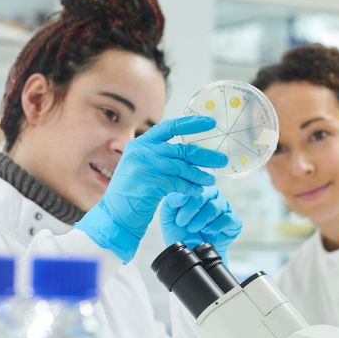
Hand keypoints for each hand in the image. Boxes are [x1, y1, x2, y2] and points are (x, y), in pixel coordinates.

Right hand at [75, 116, 227, 262]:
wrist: (116, 215)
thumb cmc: (133, 192)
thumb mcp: (144, 167)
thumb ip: (162, 156)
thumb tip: (191, 152)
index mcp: (141, 143)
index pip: (170, 127)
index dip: (192, 124)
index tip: (210, 122)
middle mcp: (142, 151)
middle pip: (182, 149)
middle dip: (205, 155)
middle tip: (222, 159)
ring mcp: (145, 166)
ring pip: (183, 168)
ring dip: (200, 175)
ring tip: (211, 180)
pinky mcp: (151, 183)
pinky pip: (179, 184)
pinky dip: (190, 188)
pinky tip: (197, 191)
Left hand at [160, 187, 241, 255]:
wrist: (190, 252)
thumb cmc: (179, 232)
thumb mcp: (168, 216)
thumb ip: (171, 201)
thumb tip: (182, 195)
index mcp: (199, 190)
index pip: (195, 188)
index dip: (186, 203)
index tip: (178, 219)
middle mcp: (214, 197)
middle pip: (205, 195)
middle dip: (192, 212)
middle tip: (184, 224)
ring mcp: (226, 209)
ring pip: (216, 207)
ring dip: (202, 221)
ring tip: (194, 229)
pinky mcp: (234, 222)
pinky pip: (228, 219)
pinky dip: (215, 227)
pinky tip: (208, 232)